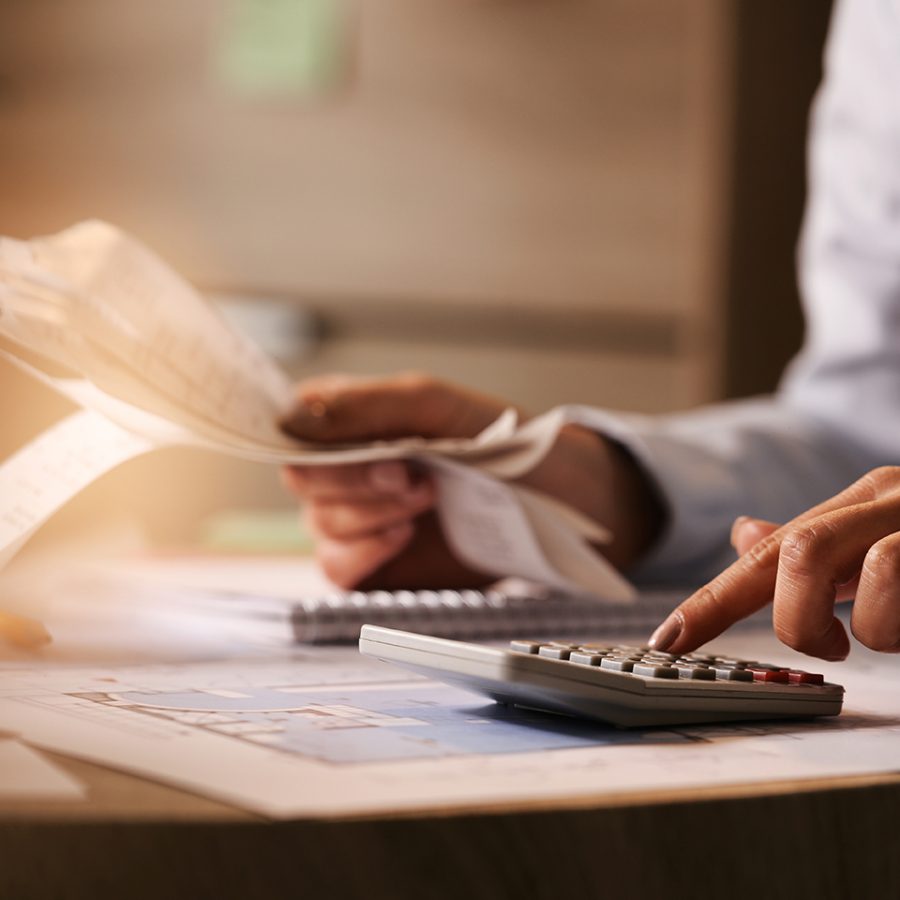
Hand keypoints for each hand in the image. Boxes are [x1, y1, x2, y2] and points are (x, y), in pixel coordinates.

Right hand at [280, 372, 662, 589]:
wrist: (555, 500)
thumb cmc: (500, 441)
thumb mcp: (435, 406)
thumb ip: (366, 405)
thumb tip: (292, 415)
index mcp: (352, 423)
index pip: (293, 429)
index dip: (312, 442)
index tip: (360, 447)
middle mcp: (347, 471)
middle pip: (303, 481)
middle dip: (355, 480)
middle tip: (412, 475)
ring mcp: (360, 520)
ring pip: (320, 526)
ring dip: (370, 514)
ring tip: (424, 500)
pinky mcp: (376, 566)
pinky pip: (338, 569)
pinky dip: (364, 553)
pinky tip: (402, 536)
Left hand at [648, 466, 899, 659]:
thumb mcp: (878, 539)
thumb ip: (815, 545)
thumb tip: (743, 533)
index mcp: (856, 502)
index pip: (766, 554)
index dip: (710, 603)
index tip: (666, 641)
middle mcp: (881, 500)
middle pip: (798, 554)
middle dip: (802, 620)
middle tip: (832, 645)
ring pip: (870, 571)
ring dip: (877, 627)